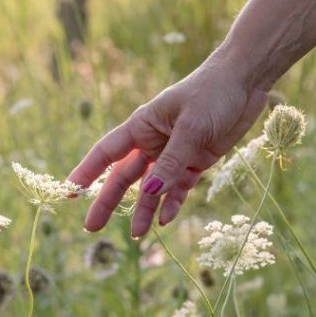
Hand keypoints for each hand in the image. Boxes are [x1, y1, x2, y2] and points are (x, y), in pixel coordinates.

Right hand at [68, 52, 268, 236]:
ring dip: (144, 210)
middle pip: (125, 177)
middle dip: (109, 202)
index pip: (107, 153)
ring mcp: (174, 153)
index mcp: (142, 126)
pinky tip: (165, 220)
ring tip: (137, 235)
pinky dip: (172, 203)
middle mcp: (153, 142)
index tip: (70, 191)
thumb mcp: (191, 128)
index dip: (87, 172)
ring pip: (153, 188)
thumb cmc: (212, 92)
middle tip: (92, 227)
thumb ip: (171, 162)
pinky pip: (179, 187)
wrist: (245, 81)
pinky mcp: (196, 161)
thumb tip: (149, 194)